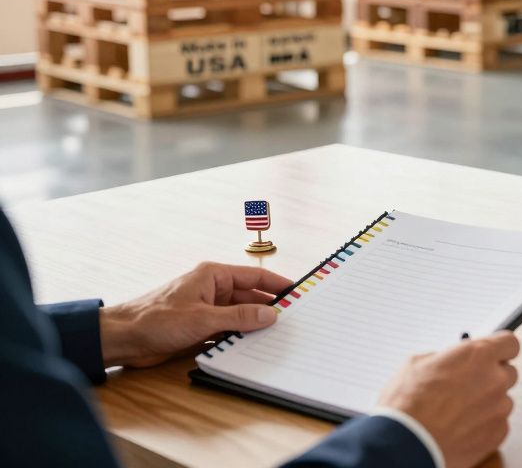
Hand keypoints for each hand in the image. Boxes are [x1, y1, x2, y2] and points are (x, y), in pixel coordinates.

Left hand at [99, 262, 293, 367]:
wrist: (122, 339)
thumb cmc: (155, 319)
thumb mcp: (203, 318)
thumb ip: (239, 317)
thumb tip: (270, 315)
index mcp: (212, 276)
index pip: (253, 277)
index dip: (276, 285)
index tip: (297, 293)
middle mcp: (211, 290)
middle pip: (248, 298)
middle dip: (267, 309)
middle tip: (292, 320)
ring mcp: (205, 310)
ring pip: (238, 316)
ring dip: (253, 326)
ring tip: (276, 336)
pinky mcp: (198, 328)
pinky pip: (226, 331)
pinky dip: (238, 338)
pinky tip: (252, 347)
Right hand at [378, 332, 519, 467]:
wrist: (405, 444)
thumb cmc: (407, 405)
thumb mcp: (418, 364)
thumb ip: (446, 358)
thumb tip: (451, 362)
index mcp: (477, 355)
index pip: (509, 343)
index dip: (501, 348)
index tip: (495, 353)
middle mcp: (494, 379)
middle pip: (508, 372)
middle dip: (492, 376)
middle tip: (470, 385)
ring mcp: (498, 408)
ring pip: (503, 400)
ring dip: (488, 402)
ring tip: (459, 412)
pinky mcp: (497, 433)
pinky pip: (499, 423)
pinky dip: (485, 424)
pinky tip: (462, 427)